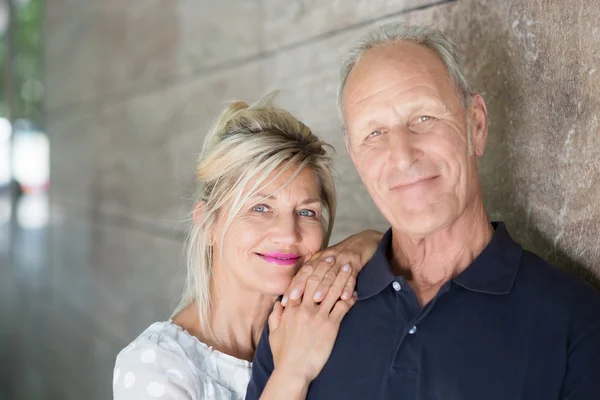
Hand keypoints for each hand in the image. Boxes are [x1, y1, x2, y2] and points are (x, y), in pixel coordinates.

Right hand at [268, 263, 356, 382]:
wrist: (293, 370)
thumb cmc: (283, 354)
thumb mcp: (274, 333)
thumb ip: (275, 316)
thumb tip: (278, 304)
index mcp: (291, 308)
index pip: (302, 282)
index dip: (312, 269)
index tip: (319, 259)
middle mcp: (304, 308)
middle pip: (318, 282)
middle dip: (327, 267)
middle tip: (335, 256)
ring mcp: (318, 316)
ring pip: (332, 291)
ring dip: (342, 278)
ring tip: (349, 268)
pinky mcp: (330, 327)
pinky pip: (342, 308)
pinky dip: (349, 299)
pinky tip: (355, 293)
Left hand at [281, 229, 382, 305]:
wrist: (363, 242)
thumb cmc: (341, 256)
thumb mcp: (325, 262)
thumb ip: (313, 274)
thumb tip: (296, 292)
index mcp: (318, 258)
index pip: (304, 272)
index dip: (294, 285)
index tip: (286, 299)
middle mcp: (328, 257)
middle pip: (315, 273)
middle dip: (304, 287)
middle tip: (296, 300)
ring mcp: (342, 259)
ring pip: (331, 274)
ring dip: (324, 287)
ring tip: (317, 300)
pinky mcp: (356, 262)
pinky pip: (352, 275)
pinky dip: (348, 286)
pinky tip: (345, 297)